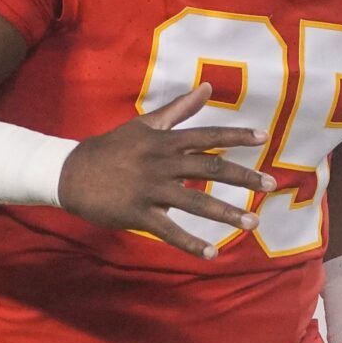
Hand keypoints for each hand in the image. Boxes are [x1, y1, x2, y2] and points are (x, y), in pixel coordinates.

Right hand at [58, 83, 274, 257]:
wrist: (71, 172)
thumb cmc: (112, 147)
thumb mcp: (145, 125)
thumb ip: (179, 109)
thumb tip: (207, 88)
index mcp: (164, 141)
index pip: (207, 135)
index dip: (235, 135)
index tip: (263, 137)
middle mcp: (162, 162)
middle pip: (209, 167)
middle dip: (243, 176)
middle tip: (271, 184)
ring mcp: (150, 189)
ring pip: (195, 201)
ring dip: (226, 212)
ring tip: (252, 222)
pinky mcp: (137, 214)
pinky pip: (168, 231)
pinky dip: (190, 243)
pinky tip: (211, 254)